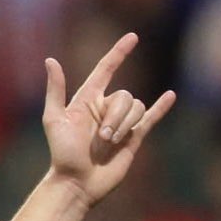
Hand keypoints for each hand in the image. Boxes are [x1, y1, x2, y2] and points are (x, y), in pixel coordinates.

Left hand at [42, 33, 176, 205]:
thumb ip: (56, 90)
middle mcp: (104, 108)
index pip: (106, 70)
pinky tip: (170, 96)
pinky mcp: (133, 138)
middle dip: (116, 116)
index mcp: (86, 100)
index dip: (119, 53)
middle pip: (124, 96)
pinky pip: (151, 117)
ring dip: (125, 125)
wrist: (77, 183)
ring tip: (109, 144)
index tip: (133, 37)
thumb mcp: (54, 119)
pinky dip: (161, 107)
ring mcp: (120, 123)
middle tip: (101, 139)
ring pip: (137, 107)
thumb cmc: (62, 154)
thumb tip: (50, 60)